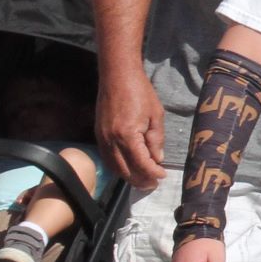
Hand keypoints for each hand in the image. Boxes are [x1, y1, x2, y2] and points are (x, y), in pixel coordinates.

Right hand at [97, 65, 167, 190]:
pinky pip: (107, 158)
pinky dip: (118, 167)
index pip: (141, 163)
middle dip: (140, 180)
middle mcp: (111, 141)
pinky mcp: (98, 135)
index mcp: (127, 136)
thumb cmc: (140, 93)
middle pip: (125, 170)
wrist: (117, 77)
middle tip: (153, 184)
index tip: (162, 176)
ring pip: (114, 167)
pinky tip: (129, 168)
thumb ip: (156, 139)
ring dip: (128, 176)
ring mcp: (102, 139)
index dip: (152, 173)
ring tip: (143, 180)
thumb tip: (158, 159)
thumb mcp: (156, 116)